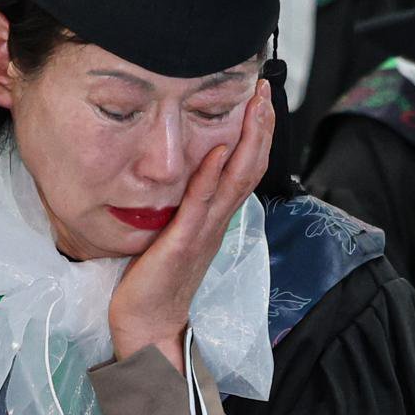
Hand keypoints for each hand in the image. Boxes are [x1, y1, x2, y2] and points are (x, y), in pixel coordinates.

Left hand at [108, 81, 273, 371]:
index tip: (259, 99)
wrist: (150, 326)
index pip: (244, 168)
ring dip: (247, 140)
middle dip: (260, 125)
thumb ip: (185, 206)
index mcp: (215, 218)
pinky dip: (212, 175)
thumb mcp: (175, 235)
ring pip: (236, 179)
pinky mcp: (182, 243)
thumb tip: (187, 179)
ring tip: (254, 105)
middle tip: (265, 88)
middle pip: (251, 166)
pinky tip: (219, 150)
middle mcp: (217, 221)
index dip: (256, 133)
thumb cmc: (157, 283)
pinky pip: (200, 204)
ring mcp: (204, 231)